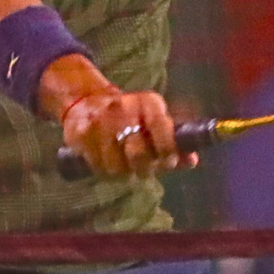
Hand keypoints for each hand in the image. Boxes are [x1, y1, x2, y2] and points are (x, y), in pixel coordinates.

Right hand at [60, 86, 193, 180]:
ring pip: (117, 166)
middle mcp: (124, 107)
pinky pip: (98, 166)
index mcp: (148, 102)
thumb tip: (191, 161)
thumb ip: (174, 144)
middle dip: (145, 168)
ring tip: (123, 165)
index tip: (167, 162)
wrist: (86, 101)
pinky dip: (104, 170)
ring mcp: (100, 120)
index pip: (162, 128)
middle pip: (139, 154)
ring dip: (123, 172)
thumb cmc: (129, 118)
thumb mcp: (154, 122)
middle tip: (144, 169)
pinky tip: (106, 162)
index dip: (167, 150)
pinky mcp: (81, 133)